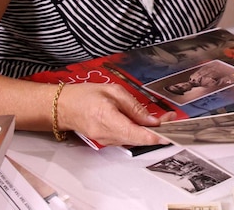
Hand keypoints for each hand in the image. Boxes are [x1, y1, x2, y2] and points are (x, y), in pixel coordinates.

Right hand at [57, 82, 175, 146]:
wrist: (64, 107)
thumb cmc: (84, 96)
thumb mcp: (113, 91)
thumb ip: (133, 106)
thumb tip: (151, 119)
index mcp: (108, 119)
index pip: (137, 134)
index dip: (156, 136)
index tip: (170, 133)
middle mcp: (107, 135)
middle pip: (138, 139)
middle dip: (157, 131)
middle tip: (170, 119)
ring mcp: (106, 141)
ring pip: (134, 140)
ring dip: (148, 131)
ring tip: (159, 120)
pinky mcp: (106, 141)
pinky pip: (126, 138)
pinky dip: (137, 132)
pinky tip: (143, 124)